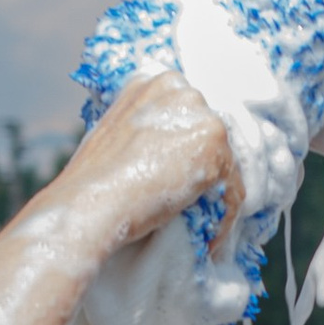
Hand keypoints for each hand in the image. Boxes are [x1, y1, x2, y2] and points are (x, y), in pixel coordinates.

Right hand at [66, 72, 236, 238]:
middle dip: (208, 173)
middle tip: (198, 209)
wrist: (90, 202)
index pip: (190, 119)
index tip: (185, 184)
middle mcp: (180, 89)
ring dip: (218, 199)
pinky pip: (233, 189)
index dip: (188, 154)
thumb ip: (149, 131)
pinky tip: (209, 240)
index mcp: (155, 84)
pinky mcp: (214, 143)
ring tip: (204, 230)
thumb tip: (172, 154)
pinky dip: (225, 218)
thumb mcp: (119, 135)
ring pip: (226, 164)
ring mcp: (199, 113)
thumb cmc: (94, 181)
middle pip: (211, 138)